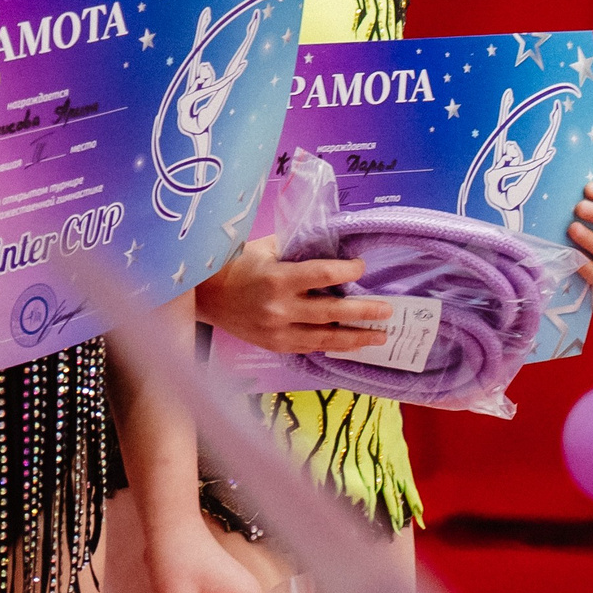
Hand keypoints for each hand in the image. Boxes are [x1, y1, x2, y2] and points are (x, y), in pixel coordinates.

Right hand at [193, 235, 393, 353]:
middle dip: (363, 311)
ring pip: (324, 338)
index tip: (361, 267)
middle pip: (331, 311)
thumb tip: (331, 244)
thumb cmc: (236, 264)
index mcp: (277, 278)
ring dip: (355, 337)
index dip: (347, 271)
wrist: (205, 295)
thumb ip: (296, 248)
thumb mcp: (265, 247)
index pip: (322, 274)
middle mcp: (279, 308)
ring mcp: (277, 332)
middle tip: (387, 311)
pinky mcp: (274, 346)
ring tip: (380, 336)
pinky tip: (351, 344)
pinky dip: (332, 346)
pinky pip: (309, 348)